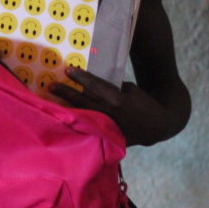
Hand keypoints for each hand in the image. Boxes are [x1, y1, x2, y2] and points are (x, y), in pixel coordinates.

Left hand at [49, 67, 175, 146]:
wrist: (158, 127)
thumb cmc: (144, 104)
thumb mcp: (132, 90)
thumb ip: (113, 89)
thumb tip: (94, 87)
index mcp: (118, 101)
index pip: (96, 87)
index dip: (82, 78)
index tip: (68, 69)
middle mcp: (111, 115)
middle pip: (84, 102)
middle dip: (67, 93)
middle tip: (51, 85)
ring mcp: (108, 128)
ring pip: (84, 116)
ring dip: (68, 109)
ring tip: (52, 102)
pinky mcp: (107, 138)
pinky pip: (89, 129)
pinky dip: (77, 124)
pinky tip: (63, 121)